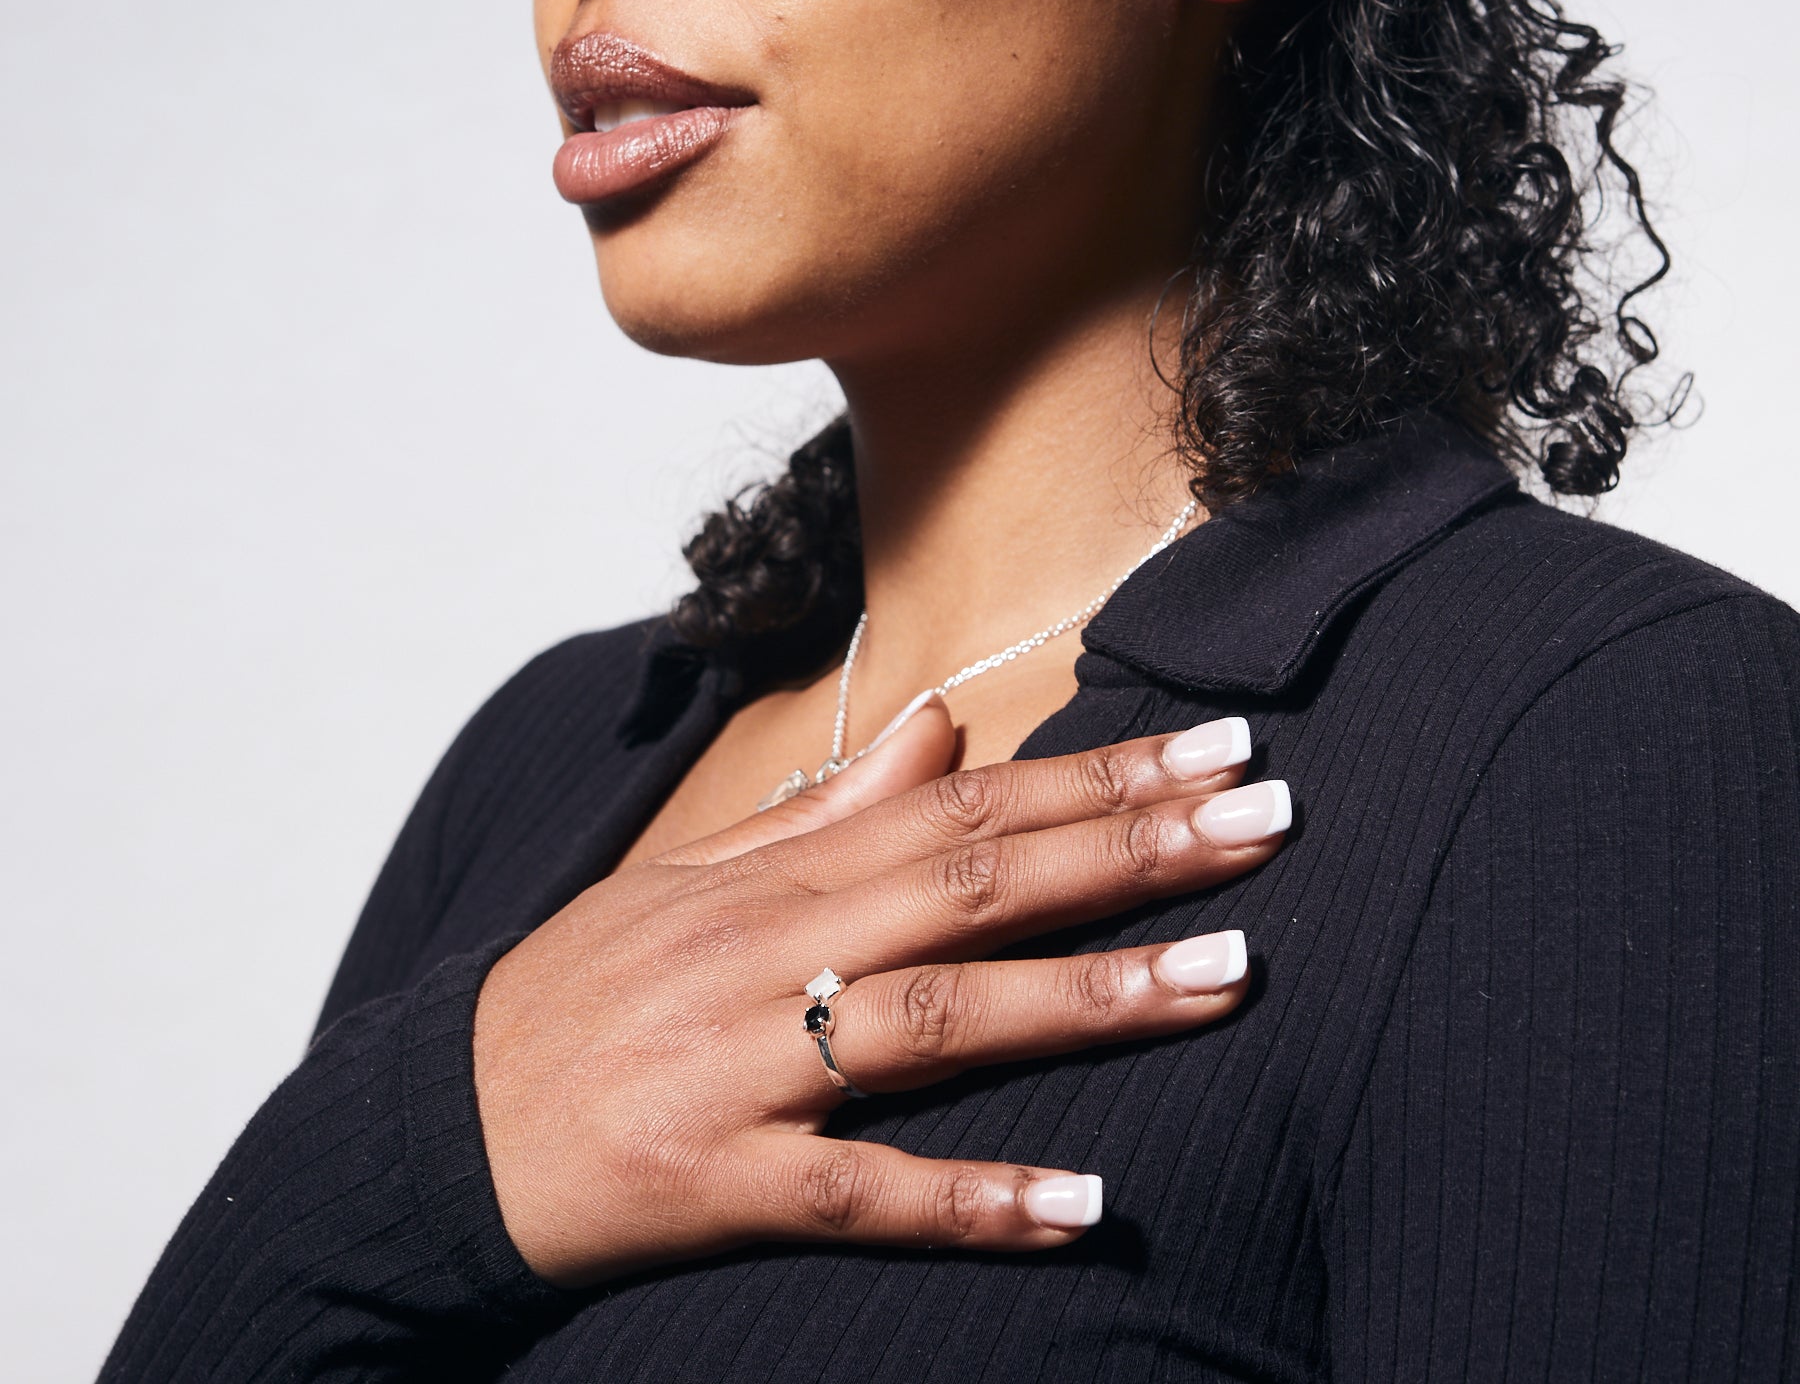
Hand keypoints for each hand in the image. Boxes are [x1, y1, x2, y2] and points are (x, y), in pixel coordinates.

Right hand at [472, 701, 1290, 1285]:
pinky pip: (860, 1194)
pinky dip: (971, 1199)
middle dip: (1131, 850)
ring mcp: (748, 1069)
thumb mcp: (696, 872)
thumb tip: (942, 720)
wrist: (435, 1126)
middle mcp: (773, 952)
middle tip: (1268, 820)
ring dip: (1089, 1001)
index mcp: (777, 873)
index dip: (1098, 776)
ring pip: (939, 1022)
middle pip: (976, 887)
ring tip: (1229, 979)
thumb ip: (828, 801)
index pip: (966, 805)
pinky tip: (1083, 1204)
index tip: (1215, 750)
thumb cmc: (587, 988)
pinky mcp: (718, 1184)